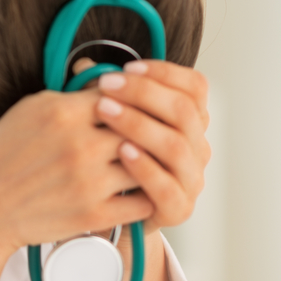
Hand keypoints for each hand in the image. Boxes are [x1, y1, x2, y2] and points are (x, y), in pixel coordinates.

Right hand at [0, 83, 153, 255]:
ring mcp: (89, 182)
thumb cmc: (1, 156)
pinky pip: (142, 201)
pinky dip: (144, 194)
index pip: (124, 93)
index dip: (134, 99)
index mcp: (64, 113)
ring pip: (146, 164)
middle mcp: (80, 145)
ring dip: (149, 162)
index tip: (135, 106)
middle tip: (150, 134)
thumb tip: (108, 83)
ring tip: (147, 161)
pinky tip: (139, 189)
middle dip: (147, 129)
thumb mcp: (29, 110)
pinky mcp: (93, 214)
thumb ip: (71, 96)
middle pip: (141, 127)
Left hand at [93, 60, 210, 234]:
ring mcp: (190, 179)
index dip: (164, 73)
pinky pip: (167, 186)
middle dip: (143, 93)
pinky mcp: (178, 209)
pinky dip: (145, 167)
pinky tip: (121, 151)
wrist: (107, 215)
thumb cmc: (108, 163)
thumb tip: (84, 65)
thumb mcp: (106, 124)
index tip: (128, 68)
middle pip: (184, 111)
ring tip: (105, 111)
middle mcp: (197, 148)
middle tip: (106, 85)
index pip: (194, 87)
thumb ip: (105, 96)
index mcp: (189, 122)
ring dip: (139, 124)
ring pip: (176, 146)